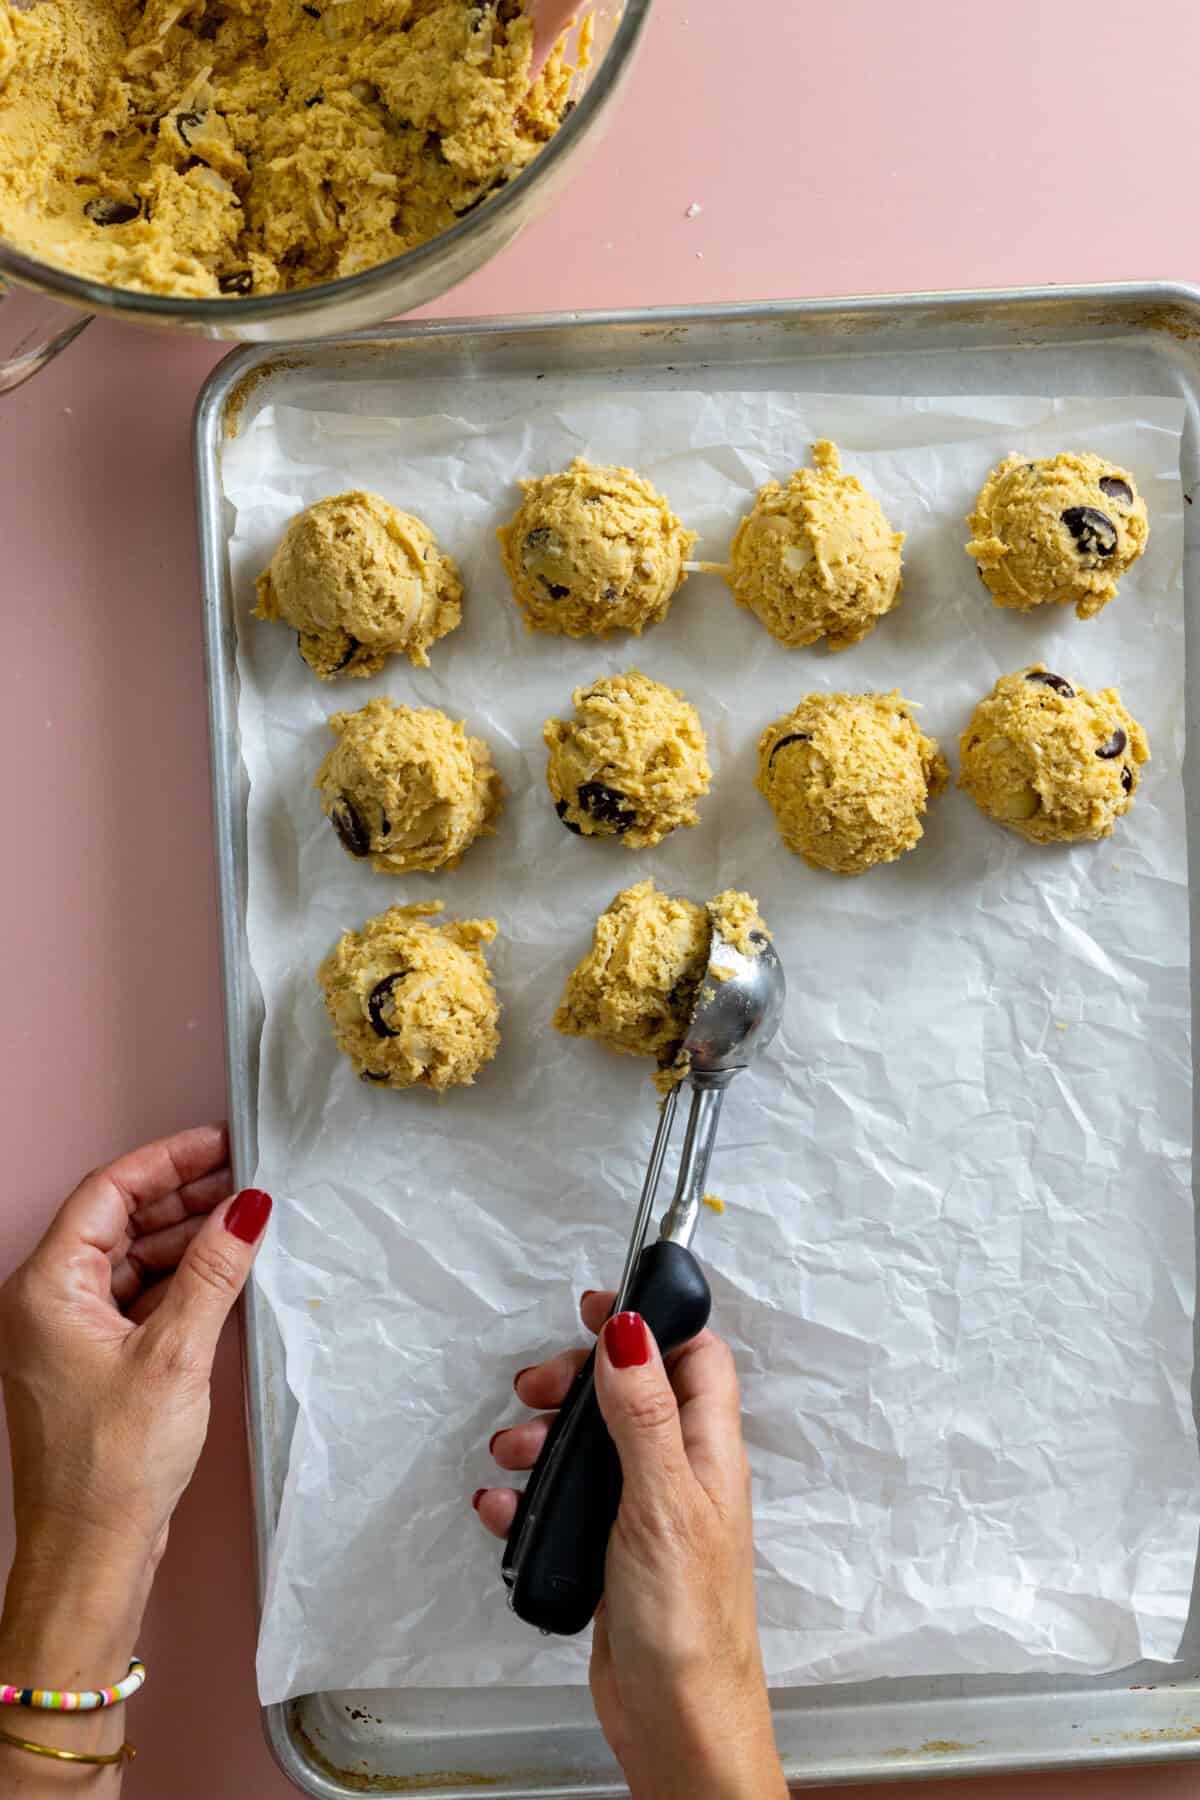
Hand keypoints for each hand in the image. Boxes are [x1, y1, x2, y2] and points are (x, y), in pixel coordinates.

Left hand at [0, 1125, 270, 1786]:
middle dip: (180, 1194)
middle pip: (116, 1220)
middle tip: (244, 1175)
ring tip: (244, 1219)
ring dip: (183, 1236)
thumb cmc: (115, 1463)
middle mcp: (47, 1302)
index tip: (220, 1141)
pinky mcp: (91, 1362)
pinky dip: (177, 1278)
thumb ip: (214, 1271)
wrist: (92, 1554)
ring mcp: (67, 1333)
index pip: (107, 1193)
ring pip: (128, 1258)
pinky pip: (134, 1297)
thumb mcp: (175, 1354)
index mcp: (47, 1288)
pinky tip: (222, 1273)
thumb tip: (248, 1205)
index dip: (166, 1159)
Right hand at [476, 1295, 786, 1799]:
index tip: (593, 1309)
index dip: (649, 1322)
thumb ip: (644, 1411)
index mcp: (709, 1448)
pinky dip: (527, 1498)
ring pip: (589, 1447)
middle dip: (576, 1382)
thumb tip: (630, 1328)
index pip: (693, 1355)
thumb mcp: (662, 1498)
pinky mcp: (608, 1553)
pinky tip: (502, 1507)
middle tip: (535, 1390)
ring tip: (511, 1453)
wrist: (677, 1723)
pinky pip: (563, 1504)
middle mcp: (680, 1473)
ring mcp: (643, 1514)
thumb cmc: (688, 1619)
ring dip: (544, 1440)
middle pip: (628, 1392)